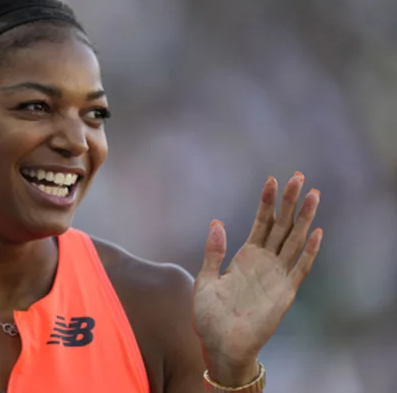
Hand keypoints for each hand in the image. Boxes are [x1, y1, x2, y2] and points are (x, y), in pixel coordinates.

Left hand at [192, 173, 322, 385]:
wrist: (220, 344)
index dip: (267, 202)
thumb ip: (213, 252)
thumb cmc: (210, 316)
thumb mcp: (205, 279)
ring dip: (304, 218)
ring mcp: (276, 275)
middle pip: (281, 225)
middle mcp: (264, 262)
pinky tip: (316, 232)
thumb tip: (217, 222)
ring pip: (294, 240)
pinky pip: (299, 268)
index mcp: (245, 256)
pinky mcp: (284, 292)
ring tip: (313, 194)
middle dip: (290, 201)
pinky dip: (308, 251)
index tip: (272, 179)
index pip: (261, 222)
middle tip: (299, 177)